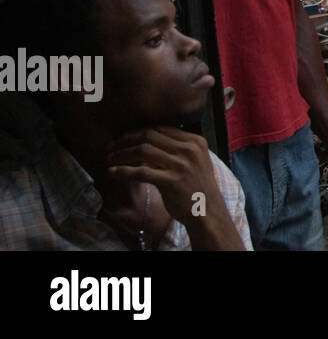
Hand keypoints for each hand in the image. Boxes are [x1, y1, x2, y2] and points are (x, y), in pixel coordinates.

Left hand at [106, 127, 228, 231]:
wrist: (208, 210)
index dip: (138, 132)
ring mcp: (181, 165)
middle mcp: (189, 149)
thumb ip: (177, 149)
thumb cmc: (197, 187)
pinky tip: (113, 172)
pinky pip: (142, 172)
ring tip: (109, 159)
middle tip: (110, 147)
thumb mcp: (194, 161)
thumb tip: (147, 141)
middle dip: (126, 140)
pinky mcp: (172, 181)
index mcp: (195, 141)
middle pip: (149, 136)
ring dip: (122, 154)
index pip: (160, 128)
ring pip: (143, 151)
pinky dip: (124, 171)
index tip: (123, 138)